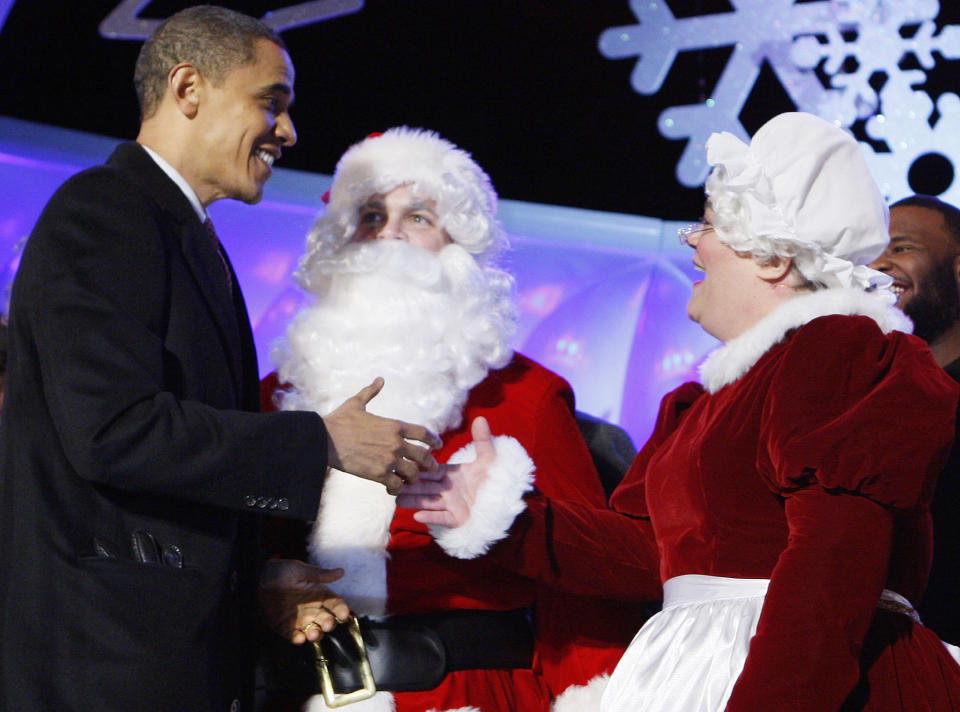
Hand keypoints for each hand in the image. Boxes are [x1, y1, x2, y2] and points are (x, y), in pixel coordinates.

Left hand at [259, 558, 350, 644]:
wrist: (255, 579)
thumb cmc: (280, 571)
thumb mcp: (300, 570)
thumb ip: (319, 574)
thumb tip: (341, 572)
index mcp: (319, 594)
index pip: (335, 604)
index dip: (341, 610)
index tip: (344, 615)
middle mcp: (312, 608)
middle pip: (326, 620)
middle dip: (329, 624)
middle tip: (328, 624)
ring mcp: (299, 619)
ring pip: (312, 630)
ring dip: (315, 634)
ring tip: (313, 632)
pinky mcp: (284, 627)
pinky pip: (293, 636)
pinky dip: (297, 639)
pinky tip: (298, 638)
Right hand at [323, 377, 441, 494]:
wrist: (325, 439)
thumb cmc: (340, 420)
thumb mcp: (357, 402)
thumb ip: (371, 392)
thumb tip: (380, 379)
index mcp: (394, 425)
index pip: (423, 433)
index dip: (434, 440)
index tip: (438, 446)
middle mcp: (396, 443)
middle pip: (424, 456)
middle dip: (430, 464)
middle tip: (431, 469)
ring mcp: (389, 460)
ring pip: (413, 473)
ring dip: (413, 478)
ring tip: (410, 480)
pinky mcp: (378, 474)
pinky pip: (397, 486)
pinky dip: (397, 489)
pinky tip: (393, 488)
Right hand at [396, 416, 495, 526]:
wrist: (504, 500)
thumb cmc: (495, 479)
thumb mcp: (488, 458)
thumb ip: (482, 440)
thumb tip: (481, 418)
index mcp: (452, 475)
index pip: (431, 470)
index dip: (418, 468)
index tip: (402, 464)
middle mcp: (448, 489)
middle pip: (425, 487)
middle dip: (409, 486)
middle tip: (393, 484)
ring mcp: (452, 504)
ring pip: (429, 502)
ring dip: (414, 502)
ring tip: (397, 501)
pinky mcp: (458, 518)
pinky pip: (442, 518)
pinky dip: (431, 517)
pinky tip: (417, 516)